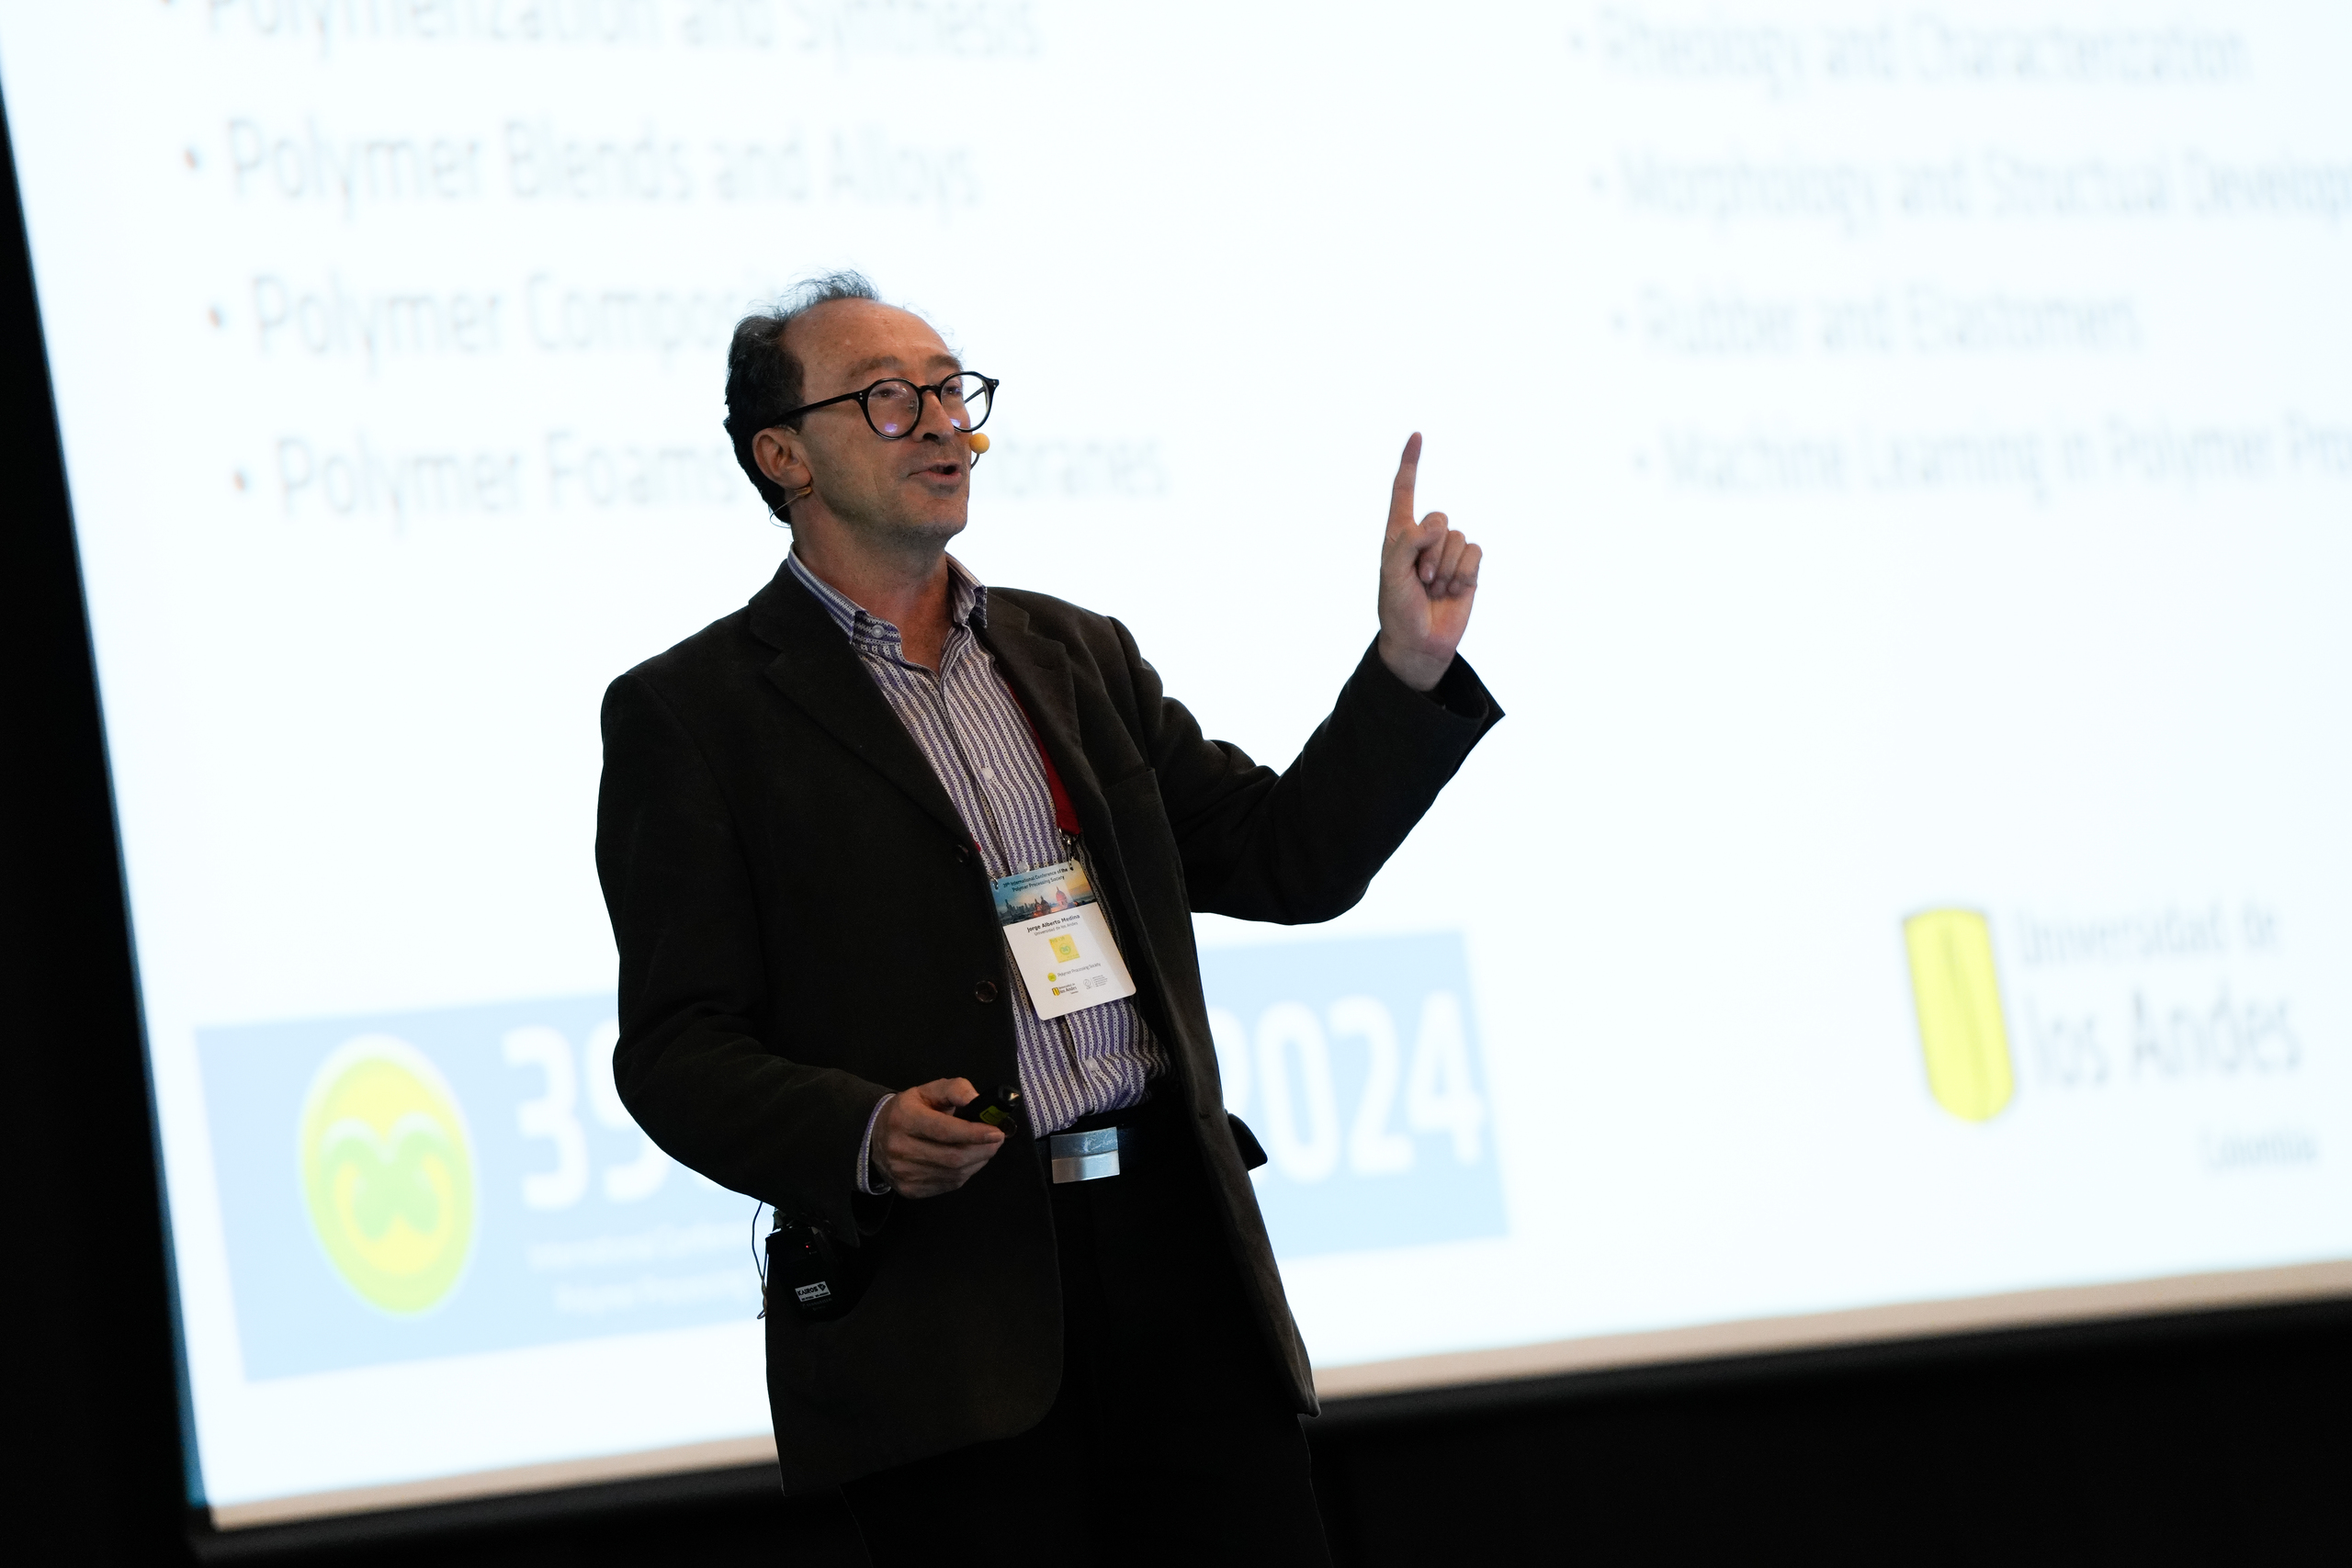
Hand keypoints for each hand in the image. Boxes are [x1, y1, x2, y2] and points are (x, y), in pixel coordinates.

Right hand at [873, 1078, 1004, 1197]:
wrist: (876, 1136)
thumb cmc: (910, 1110)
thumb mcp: (929, 1090)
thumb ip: (955, 1089)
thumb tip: (977, 1100)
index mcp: (904, 1118)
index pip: (944, 1130)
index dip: (974, 1133)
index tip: (997, 1132)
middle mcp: (900, 1148)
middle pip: (952, 1157)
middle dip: (983, 1150)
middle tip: (997, 1140)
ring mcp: (903, 1173)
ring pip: (954, 1174)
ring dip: (977, 1162)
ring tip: (984, 1148)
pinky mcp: (909, 1189)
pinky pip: (948, 1185)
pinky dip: (966, 1173)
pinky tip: (967, 1161)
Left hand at [1375, 432, 1481, 692]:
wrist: (1420, 642)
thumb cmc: (1397, 609)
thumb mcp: (1391, 574)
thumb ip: (1405, 542)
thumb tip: (1433, 526)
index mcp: (1399, 534)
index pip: (1404, 491)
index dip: (1410, 464)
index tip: (1417, 436)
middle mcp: (1425, 539)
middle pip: (1439, 518)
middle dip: (1430, 551)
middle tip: (1419, 580)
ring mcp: (1448, 553)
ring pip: (1458, 538)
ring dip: (1445, 568)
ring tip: (1433, 590)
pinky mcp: (1468, 568)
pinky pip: (1474, 553)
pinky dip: (1463, 573)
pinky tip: (1453, 591)